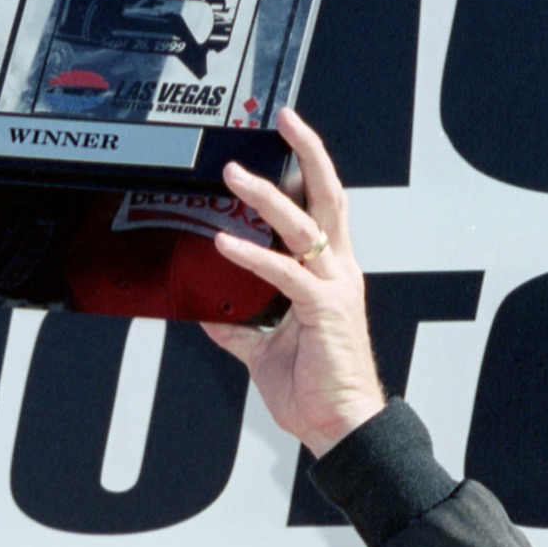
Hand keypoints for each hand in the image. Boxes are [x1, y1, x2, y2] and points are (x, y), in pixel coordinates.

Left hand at [203, 108, 384, 457]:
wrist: (339, 426)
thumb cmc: (315, 391)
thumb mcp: (264, 350)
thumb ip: (239, 326)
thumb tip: (208, 311)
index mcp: (330, 276)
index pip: (322, 208)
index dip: (307, 170)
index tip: (285, 139)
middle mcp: (338, 273)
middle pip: (330, 196)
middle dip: (308, 153)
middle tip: (283, 119)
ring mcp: (335, 288)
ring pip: (306, 224)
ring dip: (268, 195)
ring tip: (236, 174)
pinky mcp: (324, 309)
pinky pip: (285, 273)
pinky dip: (252, 256)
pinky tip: (224, 243)